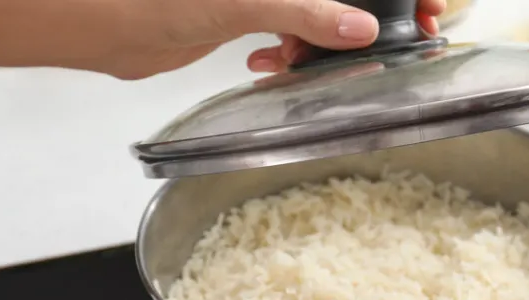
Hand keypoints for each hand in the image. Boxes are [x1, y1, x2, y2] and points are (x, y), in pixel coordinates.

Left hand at [112, 0, 445, 78]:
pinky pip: (292, 30)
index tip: (425, 8)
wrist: (103, 20)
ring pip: (320, 11)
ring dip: (322, 41)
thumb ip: (307, 13)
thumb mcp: (244, 2)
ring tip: (302, 60)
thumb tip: (361, 30)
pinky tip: (268, 64)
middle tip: (390, 41)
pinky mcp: (247, 11)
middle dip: (368, 14)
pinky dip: (290, 51)